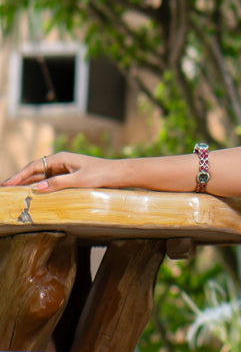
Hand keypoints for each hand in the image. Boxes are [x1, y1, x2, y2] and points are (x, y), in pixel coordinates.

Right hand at [2, 152, 118, 191]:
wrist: (118, 174)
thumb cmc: (101, 175)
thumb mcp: (79, 181)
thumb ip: (58, 183)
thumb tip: (38, 187)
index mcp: (61, 158)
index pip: (34, 166)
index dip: (19, 176)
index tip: (6, 184)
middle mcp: (61, 161)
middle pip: (35, 170)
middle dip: (19, 179)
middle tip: (4, 189)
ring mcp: (65, 168)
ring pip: (41, 176)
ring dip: (28, 183)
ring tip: (13, 191)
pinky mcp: (70, 175)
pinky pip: (51, 180)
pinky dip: (41, 186)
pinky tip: (34, 193)